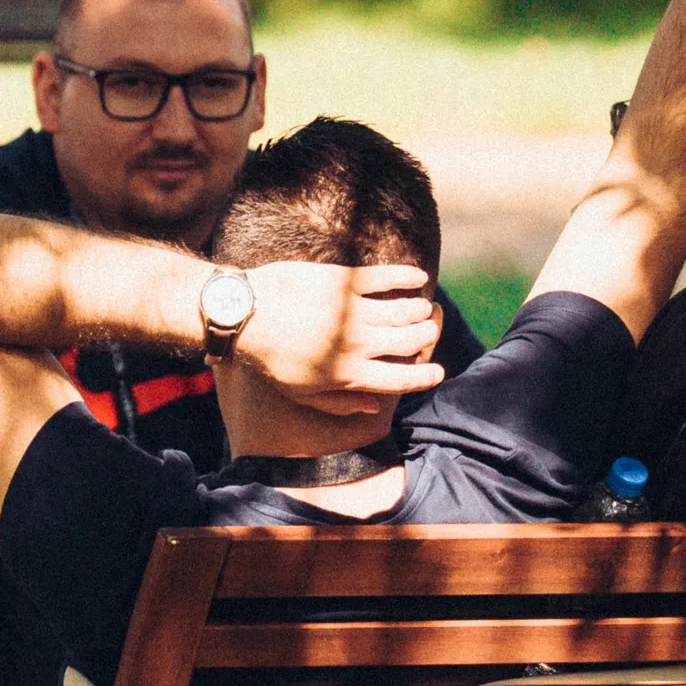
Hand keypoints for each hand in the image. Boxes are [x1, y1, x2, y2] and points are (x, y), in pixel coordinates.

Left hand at [237, 263, 446, 398]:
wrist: (246, 313)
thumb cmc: (270, 359)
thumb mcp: (301, 393)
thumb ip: (340, 404)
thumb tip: (373, 407)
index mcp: (350, 374)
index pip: (402, 379)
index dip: (426, 377)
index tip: (438, 372)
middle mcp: (359, 344)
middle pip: (412, 341)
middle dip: (428, 337)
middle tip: (429, 331)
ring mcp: (355, 311)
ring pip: (406, 310)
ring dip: (420, 310)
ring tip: (422, 309)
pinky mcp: (347, 282)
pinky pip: (388, 278)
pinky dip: (409, 277)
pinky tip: (419, 278)